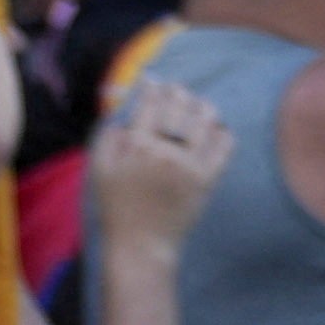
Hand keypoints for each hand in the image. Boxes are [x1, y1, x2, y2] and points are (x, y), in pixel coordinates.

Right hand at [87, 71, 229, 248]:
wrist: (141, 244)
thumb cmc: (116, 207)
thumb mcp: (100, 169)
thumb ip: (109, 136)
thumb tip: (123, 109)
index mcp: (137, 145)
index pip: (151, 103)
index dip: (154, 87)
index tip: (154, 80)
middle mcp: (167, 151)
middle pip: (181, 106)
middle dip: (179, 93)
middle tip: (177, 91)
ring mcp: (192, 165)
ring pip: (206, 121)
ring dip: (203, 107)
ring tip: (199, 105)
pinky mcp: (209, 179)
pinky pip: (225, 145)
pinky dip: (222, 131)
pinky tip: (215, 129)